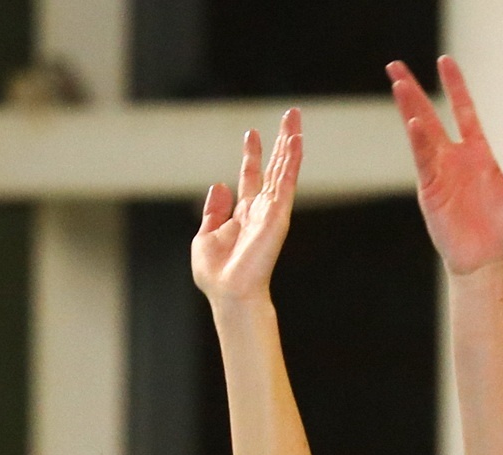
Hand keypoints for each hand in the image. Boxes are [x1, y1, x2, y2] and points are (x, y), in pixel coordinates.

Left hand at [192, 109, 301, 302]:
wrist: (229, 292)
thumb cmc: (217, 274)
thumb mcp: (205, 235)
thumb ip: (214, 211)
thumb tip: (219, 185)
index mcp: (242, 214)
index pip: (250, 177)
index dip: (251, 155)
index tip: (252, 134)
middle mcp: (261, 210)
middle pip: (274, 168)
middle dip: (280, 141)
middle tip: (289, 115)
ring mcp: (272, 211)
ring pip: (284, 170)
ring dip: (290, 144)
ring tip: (294, 120)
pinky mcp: (278, 214)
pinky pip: (287, 182)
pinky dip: (292, 161)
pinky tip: (297, 141)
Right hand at [388, 56, 502, 275]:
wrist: (489, 260)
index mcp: (478, 153)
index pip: (463, 110)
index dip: (455, 86)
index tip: (444, 62)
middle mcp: (455, 158)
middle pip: (431, 115)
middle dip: (414, 90)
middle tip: (396, 66)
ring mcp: (440, 172)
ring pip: (420, 133)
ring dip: (410, 108)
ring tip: (398, 83)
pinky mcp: (429, 189)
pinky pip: (422, 159)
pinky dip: (418, 141)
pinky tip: (413, 122)